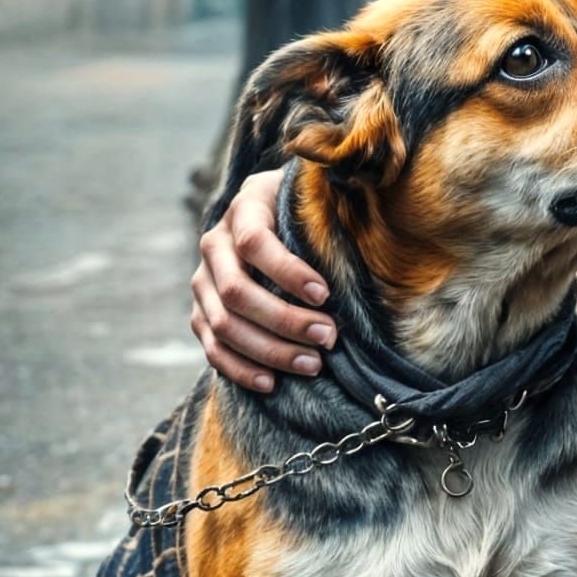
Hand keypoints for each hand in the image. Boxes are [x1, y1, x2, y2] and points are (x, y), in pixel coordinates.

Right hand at [190, 168, 337, 391]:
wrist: (273, 211)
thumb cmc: (308, 208)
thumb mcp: (318, 195)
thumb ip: (336, 201)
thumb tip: (375, 214)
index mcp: (244, 208)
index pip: (254, 242)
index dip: (287, 272)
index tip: (326, 294)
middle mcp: (214, 245)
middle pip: (237, 292)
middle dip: (285, 320)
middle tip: (329, 337)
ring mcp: (202, 281)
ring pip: (223, 324)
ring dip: (269, 350)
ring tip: (313, 364)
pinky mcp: (201, 312)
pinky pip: (212, 347)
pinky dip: (240, 368)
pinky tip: (272, 382)